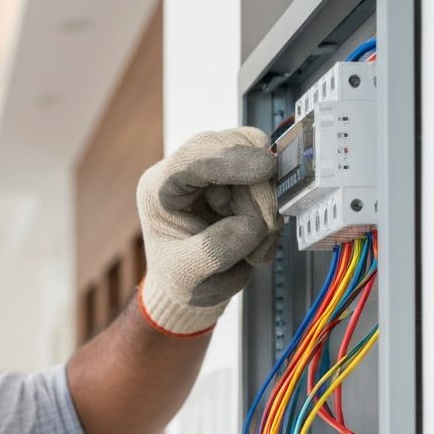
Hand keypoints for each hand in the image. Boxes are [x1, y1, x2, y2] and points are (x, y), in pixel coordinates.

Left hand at [136, 126, 280, 336]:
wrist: (193, 284)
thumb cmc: (179, 277)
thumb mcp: (186, 274)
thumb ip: (213, 250)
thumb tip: (252, 225)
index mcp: (160, 187)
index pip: (195, 156)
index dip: (232, 158)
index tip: (264, 170)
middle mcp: (188, 170)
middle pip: (237, 149)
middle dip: (259, 192)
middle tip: (265, 232)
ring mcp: (218, 171)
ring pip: (262, 165)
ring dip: (268, 209)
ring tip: (254, 252)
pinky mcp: (242, 179)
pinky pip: (273, 183)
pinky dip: (273, 215)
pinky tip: (257, 244)